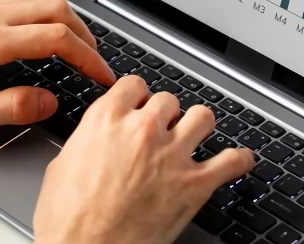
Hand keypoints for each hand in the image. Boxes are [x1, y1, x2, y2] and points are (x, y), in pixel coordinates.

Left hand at [0, 0, 115, 136]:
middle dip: (85, 35)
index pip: (55, 39)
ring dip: (67, 19)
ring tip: (80, 47)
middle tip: (96, 62)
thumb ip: (9, 108)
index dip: (87, 58)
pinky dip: (46, 12)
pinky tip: (47, 33)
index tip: (100, 76)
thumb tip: (47, 102)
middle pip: (55, 8)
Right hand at [33, 76, 254, 243]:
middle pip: (169, 100)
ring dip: (198, 126)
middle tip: (162, 130)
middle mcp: (142, 130)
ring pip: (202, 117)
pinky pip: (231, 161)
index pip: (135, 85)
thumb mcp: (64, 164)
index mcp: (106, 120)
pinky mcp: (194, 185)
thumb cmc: (68, 217)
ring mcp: (171, 155)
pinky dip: (238, 160)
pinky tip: (237, 160)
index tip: (141, 105)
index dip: (139, 96)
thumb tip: (98, 139)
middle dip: (166, 115)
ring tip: (195, 137)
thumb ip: (90, 140)